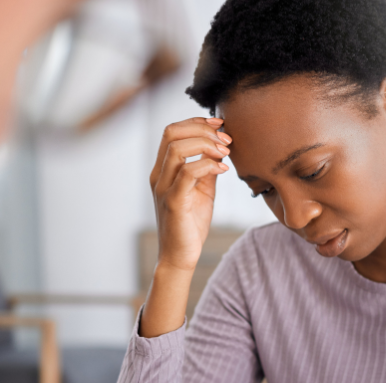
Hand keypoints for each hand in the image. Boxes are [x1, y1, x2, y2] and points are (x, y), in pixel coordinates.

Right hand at [150, 117, 231, 271]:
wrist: (180, 256)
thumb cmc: (190, 224)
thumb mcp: (202, 191)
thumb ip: (207, 169)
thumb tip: (221, 148)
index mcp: (163, 170)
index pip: (172, 131)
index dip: (197, 122)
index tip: (220, 124)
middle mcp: (159, 176)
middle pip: (172, 133)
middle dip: (202, 129)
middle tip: (226, 139)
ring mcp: (163, 188)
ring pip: (177, 149)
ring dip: (206, 144)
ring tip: (226, 152)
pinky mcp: (173, 202)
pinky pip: (187, 173)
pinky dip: (208, 165)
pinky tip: (223, 169)